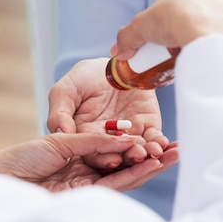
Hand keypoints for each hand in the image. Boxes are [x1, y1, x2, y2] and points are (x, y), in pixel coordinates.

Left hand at [0, 132, 177, 191]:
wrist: (1, 177)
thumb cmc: (23, 155)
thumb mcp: (61, 139)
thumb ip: (93, 141)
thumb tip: (123, 141)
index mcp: (82, 153)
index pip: (118, 148)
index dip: (139, 143)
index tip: (159, 135)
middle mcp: (89, 168)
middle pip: (127, 163)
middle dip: (152, 157)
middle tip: (177, 149)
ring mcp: (88, 182)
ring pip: (125, 176)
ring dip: (148, 167)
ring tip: (172, 156)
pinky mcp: (84, 194)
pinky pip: (113, 184)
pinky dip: (132, 175)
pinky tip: (150, 166)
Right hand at [47, 58, 170, 168]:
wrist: (112, 62)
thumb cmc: (84, 77)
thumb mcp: (65, 91)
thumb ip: (59, 112)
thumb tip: (59, 132)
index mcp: (85, 137)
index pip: (93, 154)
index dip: (102, 158)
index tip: (112, 159)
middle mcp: (107, 140)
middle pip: (118, 156)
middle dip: (128, 158)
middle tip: (136, 156)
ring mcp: (129, 134)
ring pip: (137, 149)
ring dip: (146, 153)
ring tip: (152, 152)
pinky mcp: (147, 125)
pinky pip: (154, 138)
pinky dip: (159, 143)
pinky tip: (163, 144)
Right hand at [112, 0, 222, 59]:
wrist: (208, 36)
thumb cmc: (174, 22)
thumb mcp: (141, 28)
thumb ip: (127, 37)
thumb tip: (118, 50)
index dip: (174, 16)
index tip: (169, 35)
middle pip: (206, 6)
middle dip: (197, 24)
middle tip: (185, 46)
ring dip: (216, 33)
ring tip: (204, 53)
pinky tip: (222, 55)